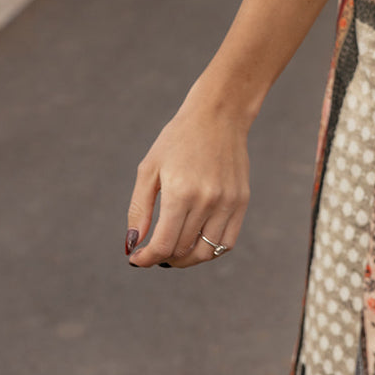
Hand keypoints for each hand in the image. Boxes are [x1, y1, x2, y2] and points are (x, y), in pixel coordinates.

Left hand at [125, 81, 250, 268]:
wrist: (219, 115)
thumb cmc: (178, 139)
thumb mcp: (149, 169)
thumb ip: (139, 209)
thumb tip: (132, 245)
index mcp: (180, 192)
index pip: (163, 245)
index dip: (146, 259)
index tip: (136, 258)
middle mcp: (207, 201)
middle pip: (182, 250)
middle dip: (161, 257)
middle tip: (151, 251)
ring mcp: (228, 202)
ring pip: (206, 252)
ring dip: (186, 259)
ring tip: (173, 251)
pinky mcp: (242, 201)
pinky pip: (227, 241)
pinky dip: (210, 250)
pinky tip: (196, 243)